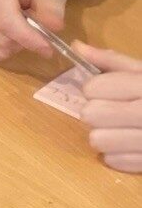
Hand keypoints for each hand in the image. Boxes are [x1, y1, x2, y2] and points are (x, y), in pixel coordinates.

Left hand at [79, 48, 141, 174]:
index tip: (105, 90)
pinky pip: (112, 160)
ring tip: (121, 128)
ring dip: (104, 134)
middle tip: (112, 110)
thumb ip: (113, 62)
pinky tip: (131, 143)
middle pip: (90, 114)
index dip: (95, 88)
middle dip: (96, 111)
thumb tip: (76, 47)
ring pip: (97, 139)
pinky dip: (117, 154)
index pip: (94, 88)